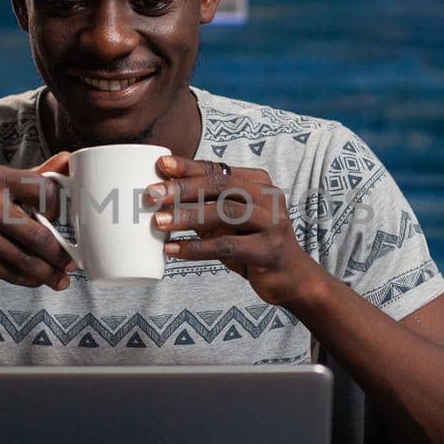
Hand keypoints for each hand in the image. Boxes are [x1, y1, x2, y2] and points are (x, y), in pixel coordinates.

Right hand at [0, 152, 77, 289]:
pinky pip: (10, 273)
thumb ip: (33, 175)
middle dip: (60, 254)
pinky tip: (38, 280)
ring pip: (26, 259)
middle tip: (73, 263)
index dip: (58, 208)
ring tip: (61, 279)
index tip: (60, 220)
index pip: (43, 190)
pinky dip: (29, 279)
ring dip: (49, 273)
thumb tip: (68, 158)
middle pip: (38, 234)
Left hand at [147, 155, 326, 306]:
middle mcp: (268, 197)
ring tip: (157, 222)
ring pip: (224, 213)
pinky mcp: (269, 249)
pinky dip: (197, 248)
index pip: (218, 170)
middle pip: (221, 186)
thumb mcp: (229, 222)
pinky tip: (173, 250)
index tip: (159, 165)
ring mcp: (272, 222)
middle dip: (183, 188)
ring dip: (187, 217)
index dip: (188, 167)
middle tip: (151, 195)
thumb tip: (162, 196)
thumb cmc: (252, 245)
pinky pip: (227, 246)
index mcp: (258, 183)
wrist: (292, 279)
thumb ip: (205, 207)